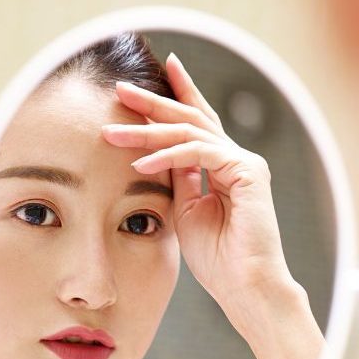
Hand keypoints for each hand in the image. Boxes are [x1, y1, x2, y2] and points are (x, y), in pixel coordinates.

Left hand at [102, 53, 296, 329]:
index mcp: (224, 166)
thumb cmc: (218, 259)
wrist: (246, 287)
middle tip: (120, 88)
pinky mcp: (247, 172)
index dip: (178, 94)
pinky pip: (199, 153)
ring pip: (189, 132)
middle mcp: (237, 158)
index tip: (159, 71)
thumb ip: (176, 179)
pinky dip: (167, 156)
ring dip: (146, 131)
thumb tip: (154, 153)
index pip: (197, 123)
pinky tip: (140, 163)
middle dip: (153, 102)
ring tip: (112, 133)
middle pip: (191, 118)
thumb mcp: (185, 211)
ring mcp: (244, 163)